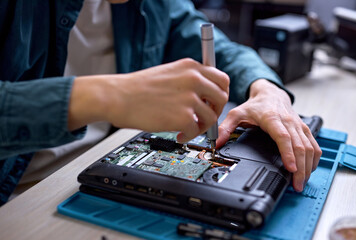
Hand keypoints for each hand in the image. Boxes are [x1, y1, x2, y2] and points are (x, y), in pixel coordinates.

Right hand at [68, 58, 228, 142]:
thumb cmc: (136, 87)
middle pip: (222, 97)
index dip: (220, 93)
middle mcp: (194, 79)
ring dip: (201, 126)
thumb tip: (205, 96)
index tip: (213, 103)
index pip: (222, 79)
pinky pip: (196, 130)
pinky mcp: (183, 117)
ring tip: (187, 129)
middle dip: (215, 110)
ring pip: (211, 117)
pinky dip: (189, 136)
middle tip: (204, 118)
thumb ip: (189, 80)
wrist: (117, 96)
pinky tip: (178, 135)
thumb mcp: (168, 73)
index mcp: (190, 67)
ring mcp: (190, 98)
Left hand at [216, 79, 321, 191]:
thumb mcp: (236, 113)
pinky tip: (309, 170)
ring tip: (301, 182)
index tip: (291, 168)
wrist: (271, 93)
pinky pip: (314, 145)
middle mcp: (289, 122)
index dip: (288, 153)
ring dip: (308, 166)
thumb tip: (216, 142)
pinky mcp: (305, 129)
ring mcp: (299, 126)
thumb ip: (226, 127)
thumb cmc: (255, 105)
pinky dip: (314, 160)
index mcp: (272, 119)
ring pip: (310, 147)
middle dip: (300, 168)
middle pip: (300, 146)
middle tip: (296, 185)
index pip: (283, 137)